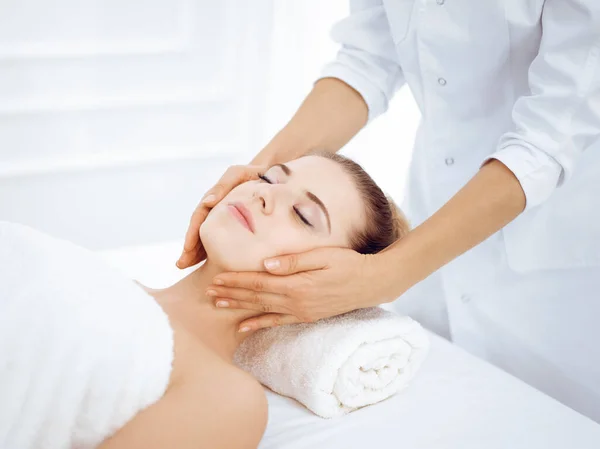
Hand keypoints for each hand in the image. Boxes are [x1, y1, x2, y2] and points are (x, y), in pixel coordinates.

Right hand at [177, 164, 267, 268]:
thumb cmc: (254, 173)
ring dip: (196, 253)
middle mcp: (215, 210)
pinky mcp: (235, 227)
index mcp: (214, 199)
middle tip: (182, 264)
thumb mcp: (238, 174)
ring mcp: (224, 219)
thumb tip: (208, 202)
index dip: (193, 233)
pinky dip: (213, 252)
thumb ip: (223, 185)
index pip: (199, 217)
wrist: (272, 174)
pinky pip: (222, 240)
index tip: (187, 248)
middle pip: (199, 230)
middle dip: (189, 248)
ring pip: (208, 238)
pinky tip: (210, 266)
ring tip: (186, 267)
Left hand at [205, 247, 389, 331]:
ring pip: (262, 310)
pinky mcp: (306, 316)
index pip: (259, 283)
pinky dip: (259, 324)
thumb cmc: (348, 264)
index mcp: (297, 284)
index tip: (216, 278)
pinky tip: (244, 327)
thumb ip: (295, 261)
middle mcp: (296, 301)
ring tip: (218, 305)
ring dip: (239, 308)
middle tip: (208, 292)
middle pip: (256, 298)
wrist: (370, 283)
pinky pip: (278, 322)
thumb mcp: (324, 256)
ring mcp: (301, 311)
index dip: (236, 281)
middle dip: (231, 294)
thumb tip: (266, 264)